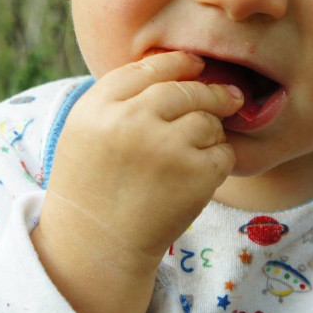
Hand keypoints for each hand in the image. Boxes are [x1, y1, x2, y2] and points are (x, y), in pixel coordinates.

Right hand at [40, 51, 242, 272]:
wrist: (95, 248)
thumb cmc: (91, 190)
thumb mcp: (84, 134)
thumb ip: (118, 100)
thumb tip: (173, 67)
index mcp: (97, 108)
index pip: (147, 68)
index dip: (178, 63)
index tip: (196, 64)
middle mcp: (130, 121)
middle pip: (184, 89)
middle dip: (209, 92)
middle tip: (228, 97)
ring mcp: (164, 147)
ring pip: (208, 120)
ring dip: (211, 132)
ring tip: (195, 153)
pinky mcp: (194, 175)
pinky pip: (224, 152)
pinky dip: (219, 161)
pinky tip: (200, 176)